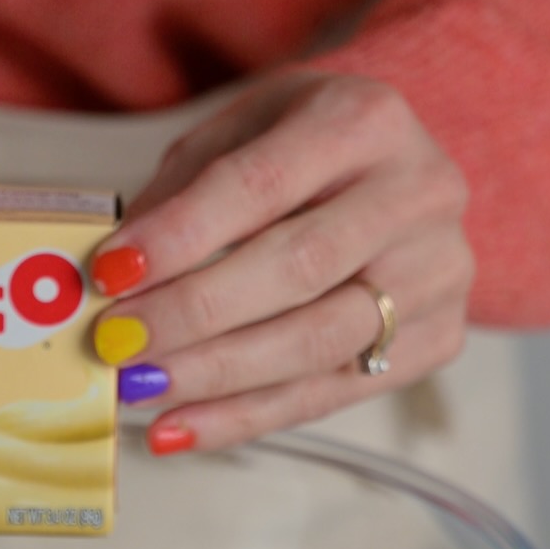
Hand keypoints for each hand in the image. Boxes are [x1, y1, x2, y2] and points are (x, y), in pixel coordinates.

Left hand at [90, 70, 473, 453]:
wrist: (391, 171)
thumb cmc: (301, 149)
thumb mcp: (236, 135)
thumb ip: (179, 195)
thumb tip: (114, 274)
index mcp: (366, 121)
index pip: (261, 186)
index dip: (181, 235)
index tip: (111, 273)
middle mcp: (419, 194)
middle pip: (297, 269)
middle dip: (193, 313)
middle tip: (117, 342)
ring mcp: (438, 272)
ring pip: (317, 343)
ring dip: (215, 376)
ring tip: (139, 389)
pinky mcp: (436, 339)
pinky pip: (329, 394)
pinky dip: (244, 418)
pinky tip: (180, 427)